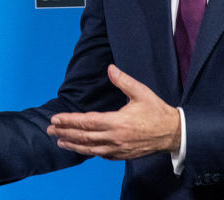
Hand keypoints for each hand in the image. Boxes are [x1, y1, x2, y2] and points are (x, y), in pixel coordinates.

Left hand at [46, 64, 180, 159]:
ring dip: (73, 145)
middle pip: (84, 137)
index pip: (87, 122)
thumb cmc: (157, 111)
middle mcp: (115, 138)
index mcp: (118, 122)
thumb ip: (123, 80)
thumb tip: (110, 68)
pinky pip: (102, 155)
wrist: (174, 133)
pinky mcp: (123, 154)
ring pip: (91, 149)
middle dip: (65, 132)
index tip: (55, 118)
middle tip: (49, 130)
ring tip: (60, 142)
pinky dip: (89, 151)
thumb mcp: (141, 92)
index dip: (69, 120)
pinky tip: (81, 148)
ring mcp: (119, 148)